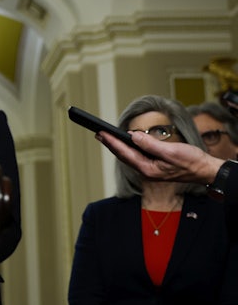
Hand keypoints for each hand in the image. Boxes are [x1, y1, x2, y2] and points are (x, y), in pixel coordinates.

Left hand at [96, 130, 222, 184]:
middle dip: (110, 144)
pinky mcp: (154, 166)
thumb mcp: (171, 151)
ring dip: (117, 146)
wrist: (204, 170)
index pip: (125, 153)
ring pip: (129, 156)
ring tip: (106, 137)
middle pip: (123, 155)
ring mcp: (149, 169)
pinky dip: (128, 149)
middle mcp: (146, 170)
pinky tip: (125, 143)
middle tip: (99, 133)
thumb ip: (151, 145)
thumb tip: (133, 136)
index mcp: (148, 169)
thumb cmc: (191, 162)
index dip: (112, 142)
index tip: (102, 133)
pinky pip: (136, 156)